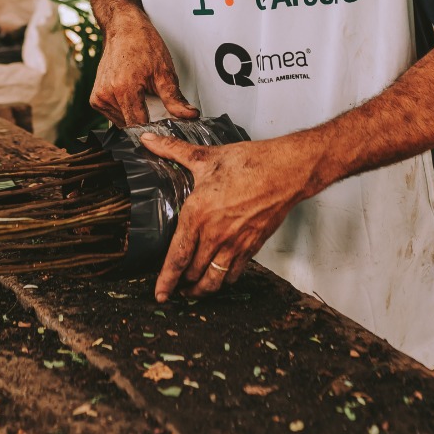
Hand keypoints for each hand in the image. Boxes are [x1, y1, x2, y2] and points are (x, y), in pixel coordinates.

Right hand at [92, 12, 195, 126]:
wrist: (123, 28)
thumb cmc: (142, 44)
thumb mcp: (164, 71)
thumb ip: (174, 98)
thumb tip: (189, 115)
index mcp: (124, 89)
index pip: (140, 125)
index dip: (155, 127)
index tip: (165, 123)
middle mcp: (107, 95)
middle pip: (131, 125)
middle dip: (146, 121)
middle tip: (155, 104)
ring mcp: (99, 97)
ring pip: (122, 123)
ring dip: (134, 116)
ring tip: (142, 97)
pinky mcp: (95, 98)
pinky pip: (113, 116)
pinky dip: (125, 111)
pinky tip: (132, 96)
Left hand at [139, 134, 316, 301]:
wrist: (285, 171)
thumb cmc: (248, 163)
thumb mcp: (205, 157)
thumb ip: (172, 150)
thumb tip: (148, 140)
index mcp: (198, 214)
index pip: (177, 257)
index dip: (166, 280)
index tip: (159, 294)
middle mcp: (215, 235)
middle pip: (193, 273)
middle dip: (181, 286)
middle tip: (173, 289)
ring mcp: (235, 244)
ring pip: (213, 281)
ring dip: (201, 290)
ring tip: (193, 291)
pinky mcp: (252, 247)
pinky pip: (234, 275)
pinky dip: (223, 281)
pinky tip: (218, 278)